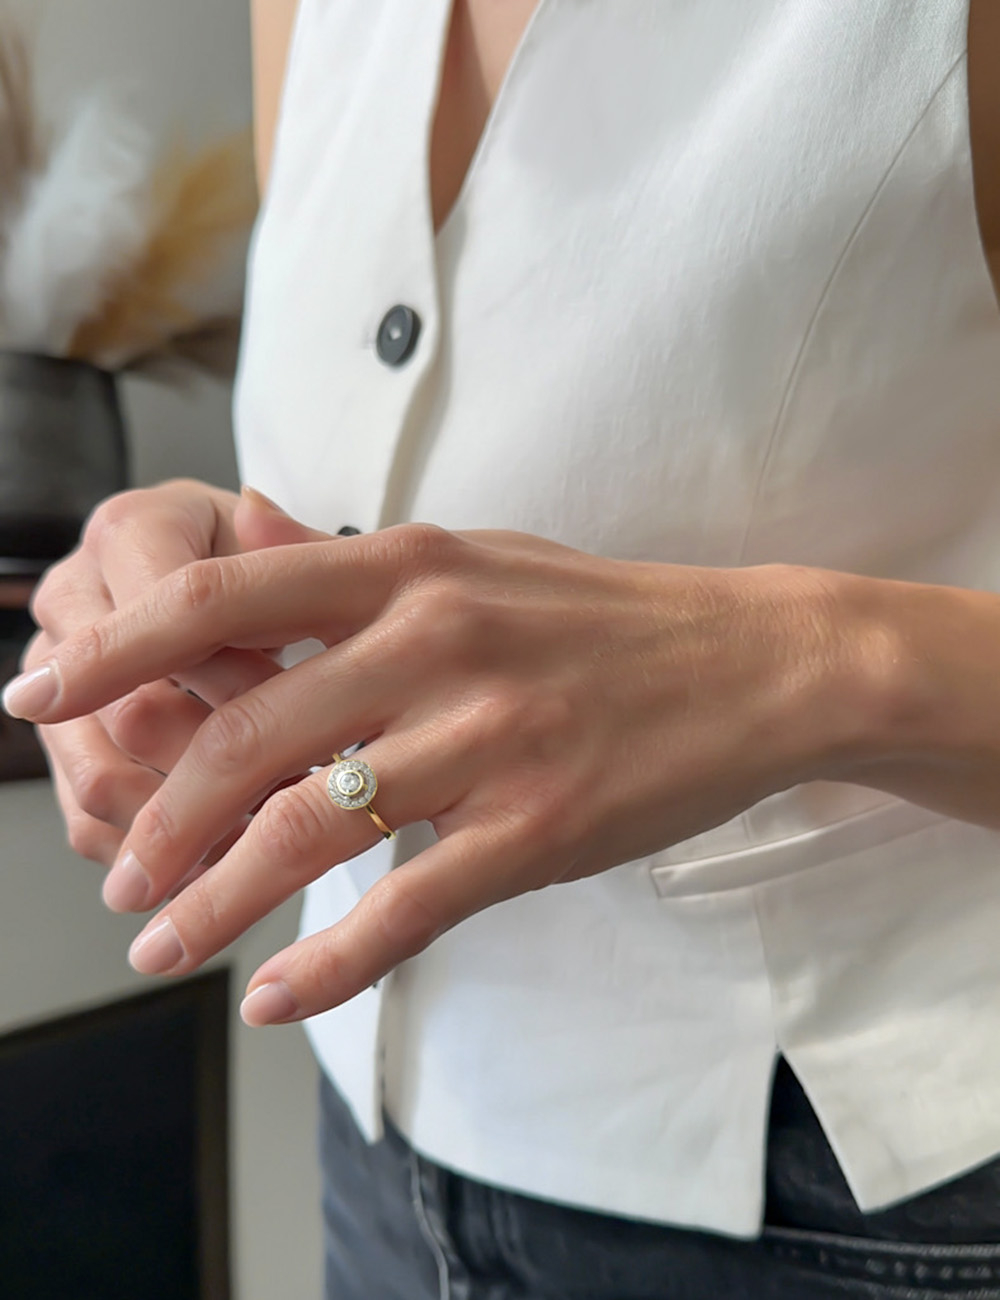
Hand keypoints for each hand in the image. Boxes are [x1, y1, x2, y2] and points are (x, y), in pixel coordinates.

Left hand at [4, 512, 861, 1022]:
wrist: (752, 661)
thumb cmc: (603, 617)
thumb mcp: (477, 561)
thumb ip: (365, 578)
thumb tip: (249, 579)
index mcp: (407, 567)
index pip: (220, 598)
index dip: (113, 650)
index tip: (36, 697)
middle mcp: (434, 644)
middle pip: (244, 739)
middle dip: (157, 819)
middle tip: (117, 876)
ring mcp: (487, 738)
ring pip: (306, 832)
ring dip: (215, 901)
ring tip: (163, 944)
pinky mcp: (537, 824)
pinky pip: (404, 908)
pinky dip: (327, 965)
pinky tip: (275, 999)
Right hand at [24, 480, 285, 879]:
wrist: (234, 600)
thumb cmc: (267, 571)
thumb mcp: (290, 547)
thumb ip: (288, 546)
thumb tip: (261, 512)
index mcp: (128, 532)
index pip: (166, 618)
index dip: (240, 680)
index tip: (308, 716)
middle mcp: (73, 600)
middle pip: (131, 710)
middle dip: (225, 765)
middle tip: (301, 792)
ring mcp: (54, 680)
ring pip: (104, 778)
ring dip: (193, 824)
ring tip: (272, 837)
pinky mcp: (59, 748)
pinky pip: (92, 823)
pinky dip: (164, 856)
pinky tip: (231, 859)